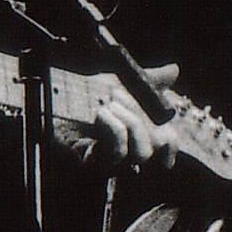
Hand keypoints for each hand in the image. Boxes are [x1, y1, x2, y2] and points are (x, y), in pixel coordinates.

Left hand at [69, 65, 194, 171]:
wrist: (56, 95)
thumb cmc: (86, 92)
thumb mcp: (121, 79)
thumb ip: (149, 79)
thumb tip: (175, 70)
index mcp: (138, 132)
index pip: (164, 149)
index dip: (170, 146)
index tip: (165, 136)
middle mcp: (125, 149)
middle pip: (150, 151)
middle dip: (139, 121)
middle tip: (117, 98)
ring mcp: (108, 158)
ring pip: (137, 153)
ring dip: (127, 123)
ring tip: (105, 106)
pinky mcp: (92, 161)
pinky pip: (116, 154)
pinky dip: (113, 129)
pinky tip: (100, 115)